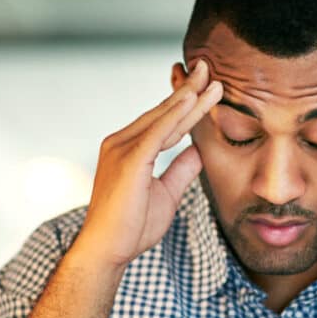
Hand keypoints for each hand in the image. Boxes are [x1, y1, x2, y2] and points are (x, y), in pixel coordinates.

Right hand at [76, 60, 222, 268]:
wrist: (107, 250)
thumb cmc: (132, 227)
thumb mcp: (167, 194)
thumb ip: (181, 170)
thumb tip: (198, 150)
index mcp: (130, 149)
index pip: (165, 122)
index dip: (187, 105)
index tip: (207, 87)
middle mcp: (121, 142)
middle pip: (163, 112)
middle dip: (188, 90)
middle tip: (208, 68)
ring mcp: (121, 148)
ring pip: (162, 118)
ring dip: (188, 97)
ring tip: (209, 78)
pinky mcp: (128, 160)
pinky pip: (156, 133)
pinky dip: (174, 115)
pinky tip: (191, 100)